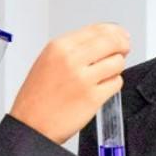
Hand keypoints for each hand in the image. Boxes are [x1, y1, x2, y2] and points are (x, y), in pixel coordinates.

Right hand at [10, 23, 129, 143]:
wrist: (31, 125)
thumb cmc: (38, 97)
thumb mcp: (48, 61)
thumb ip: (74, 48)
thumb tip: (104, 39)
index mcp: (58, 47)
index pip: (97, 29)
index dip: (114, 31)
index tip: (121, 35)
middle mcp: (71, 59)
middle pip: (111, 42)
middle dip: (122, 45)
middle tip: (124, 50)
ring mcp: (83, 79)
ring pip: (117, 62)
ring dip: (116, 67)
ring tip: (105, 74)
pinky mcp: (93, 98)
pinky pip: (116, 83)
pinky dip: (113, 84)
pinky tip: (102, 88)